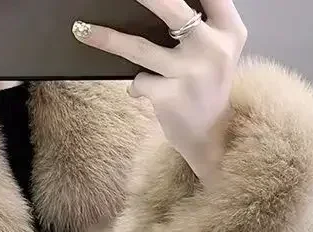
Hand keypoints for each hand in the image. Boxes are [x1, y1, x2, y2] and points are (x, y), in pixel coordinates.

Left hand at [72, 0, 246, 183]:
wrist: (212, 136)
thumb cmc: (208, 85)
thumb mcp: (218, 49)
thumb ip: (201, 23)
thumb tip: (156, 3)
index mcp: (229, 30)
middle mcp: (213, 48)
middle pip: (173, 10)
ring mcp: (190, 74)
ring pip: (141, 48)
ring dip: (109, 39)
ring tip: (83, 30)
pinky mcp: (170, 97)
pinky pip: (139, 81)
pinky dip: (136, 85)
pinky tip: (144, 90)